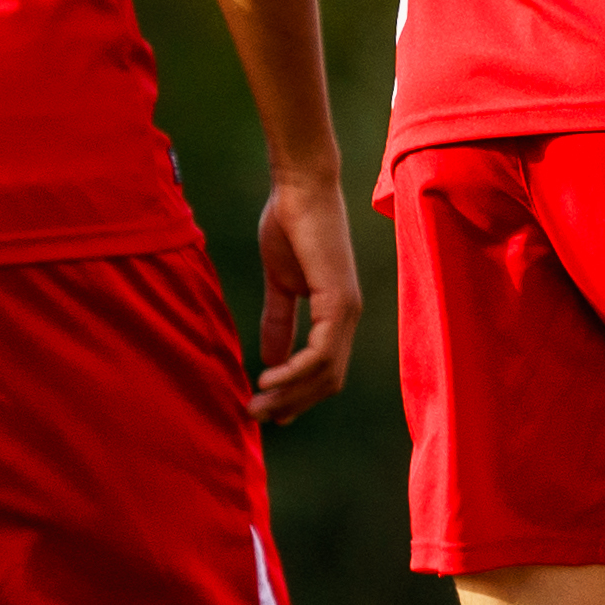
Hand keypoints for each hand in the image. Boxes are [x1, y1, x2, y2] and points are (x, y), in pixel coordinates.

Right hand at [248, 166, 361, 423]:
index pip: (325, 369)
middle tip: (256, 415)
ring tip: (258, 404)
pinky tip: (269, 377)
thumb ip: (278, 319)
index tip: (266, 408)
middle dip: (292, 403)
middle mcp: (348, 316)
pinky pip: (320, 352)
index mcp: (337, 313)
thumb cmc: (290, 225)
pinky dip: (295, 371)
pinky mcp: (338, 300)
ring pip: (325, 373)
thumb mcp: (280, 282)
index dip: (298, 394)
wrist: (299, 188)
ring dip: (290, 395)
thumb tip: (270, 358)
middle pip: (327, 380)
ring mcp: (347, 309)